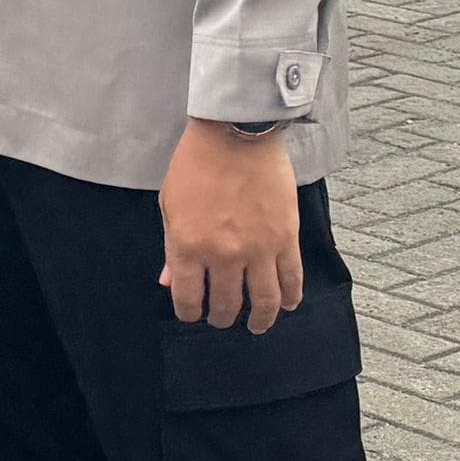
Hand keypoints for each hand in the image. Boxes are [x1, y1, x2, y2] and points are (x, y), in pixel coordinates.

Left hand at [158, 123, 304, 331]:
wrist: (236, 134)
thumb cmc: (196, 165)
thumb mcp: (170, 205)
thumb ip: (171, 248)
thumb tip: (168, 281)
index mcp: (188, 246)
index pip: (187, 298)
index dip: (189, 312)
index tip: (192, 314)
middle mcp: (223, 254)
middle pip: (225, 304)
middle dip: (221, 318)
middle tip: (221, 319)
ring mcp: (258, 248)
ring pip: (262, 301)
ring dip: (258, 319)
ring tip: (255, 326)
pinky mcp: (286, 238)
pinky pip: (291, 278)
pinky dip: (290, 297)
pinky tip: (287, 305)